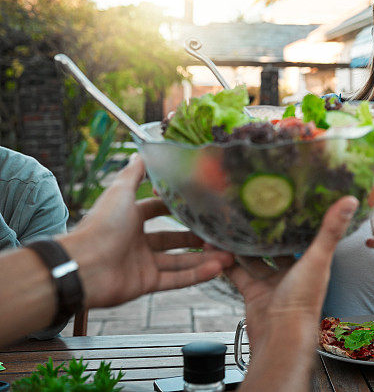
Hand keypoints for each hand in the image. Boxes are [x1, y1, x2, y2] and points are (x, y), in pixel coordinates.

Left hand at [61, 156, 234, 308]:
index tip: (201, 203)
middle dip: (197, 236)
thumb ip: (134, 173)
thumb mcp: (120, 192)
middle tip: (221, 232)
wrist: (83, 267)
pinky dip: (195, 276)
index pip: (159, 210)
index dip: (178, 206)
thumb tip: (142, 151)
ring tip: (228, 255)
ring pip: (179, 260)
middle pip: (173, 237)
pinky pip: (175, 280)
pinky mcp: (146, 284)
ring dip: (203, 257)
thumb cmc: (101, 226)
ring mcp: (143, 264)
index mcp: (130, 218)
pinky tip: (216, 269)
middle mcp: (137, 241)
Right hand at [227, 196, 357, 353]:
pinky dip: (228, 262)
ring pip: (255, 258)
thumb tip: (350, 200)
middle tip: (252, 209)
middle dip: (265, 231)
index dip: (297, 219)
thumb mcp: (318, 258)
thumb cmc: (304, 300)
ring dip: (243, 244)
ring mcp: (272, 283)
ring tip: (231, 223)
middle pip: (277, 246)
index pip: (305, 235)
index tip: (286, 199)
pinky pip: (239, 273)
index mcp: (311, 262)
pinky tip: (217, 246)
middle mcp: (292, 272)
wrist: (280, 336)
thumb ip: (331, 230)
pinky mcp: (253, 293)